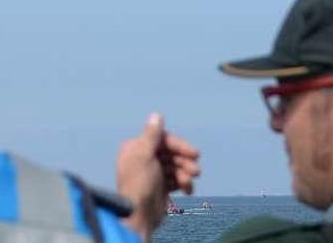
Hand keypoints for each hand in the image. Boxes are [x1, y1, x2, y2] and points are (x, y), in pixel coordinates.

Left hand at [116, 113, 200, 240]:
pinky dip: (183, 183)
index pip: (162, 139)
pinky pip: (176, 180)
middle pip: (170, 153)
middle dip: (185, 161)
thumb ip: (151, 135)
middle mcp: (143, 158)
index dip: (179, 145)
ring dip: (185, 173)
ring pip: (175, 167)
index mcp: (135, 148)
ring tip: (189, 182)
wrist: (139, 216)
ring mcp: (152, 173)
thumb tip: (156, 115)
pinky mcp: (160, 187)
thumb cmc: (139, 184)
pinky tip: (188, 190)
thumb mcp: (144, 156)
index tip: (195, 153)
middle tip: (196, 171)